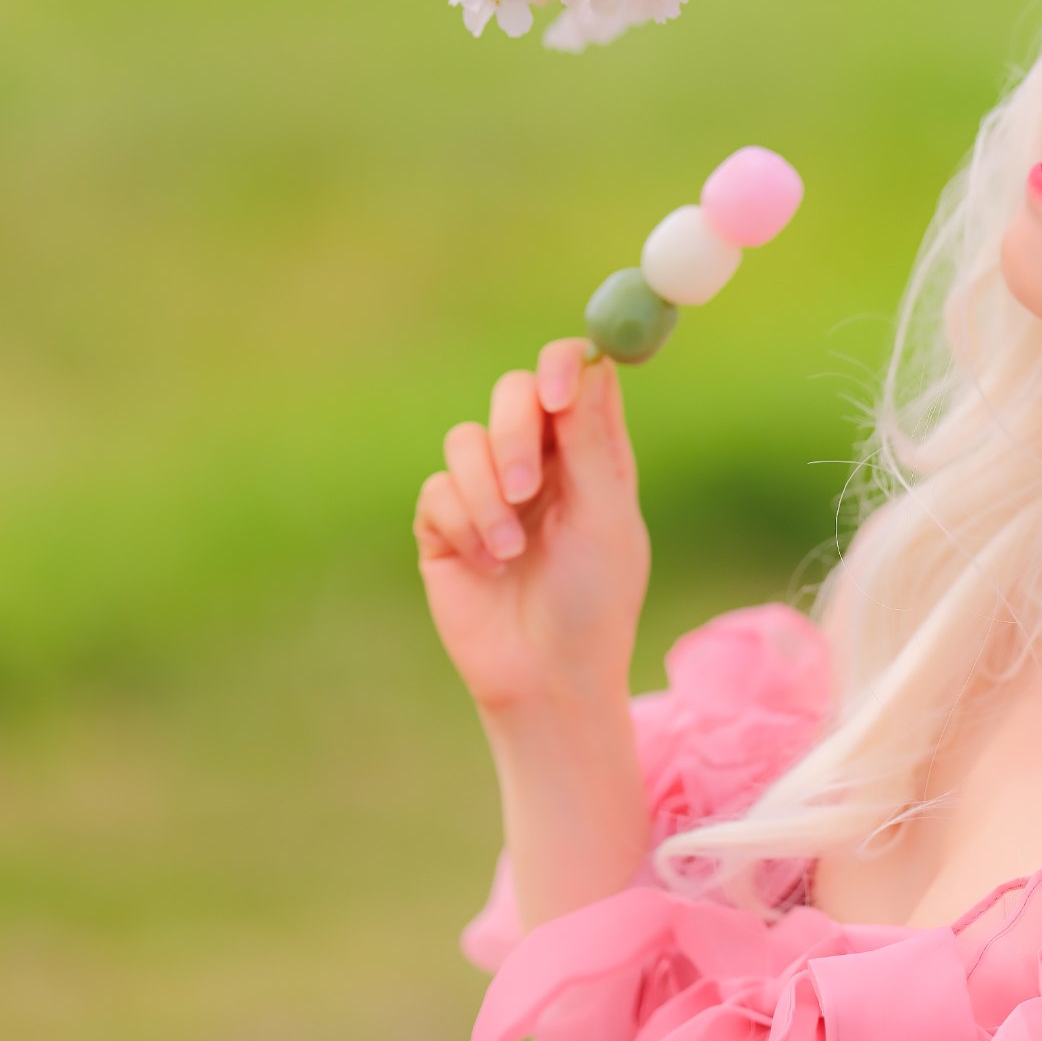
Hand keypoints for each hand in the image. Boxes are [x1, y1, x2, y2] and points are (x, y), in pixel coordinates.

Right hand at [414, 339, 650, 717]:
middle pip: (513, 393)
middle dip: (513, 435)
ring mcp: (487, 489)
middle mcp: (538, 460)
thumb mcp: (604, 519)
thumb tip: (593, 364)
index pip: (575, 376)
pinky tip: (488, 567)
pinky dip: (464, 526)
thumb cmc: (594, 601)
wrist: (547, 676)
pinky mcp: (445, 523)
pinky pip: (437, 490)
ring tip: (511, 553)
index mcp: (589, 452)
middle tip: (525, 488)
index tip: (556, 394)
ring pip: (465, 440)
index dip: (563, 367)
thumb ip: (592, 443)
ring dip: (487, 497)